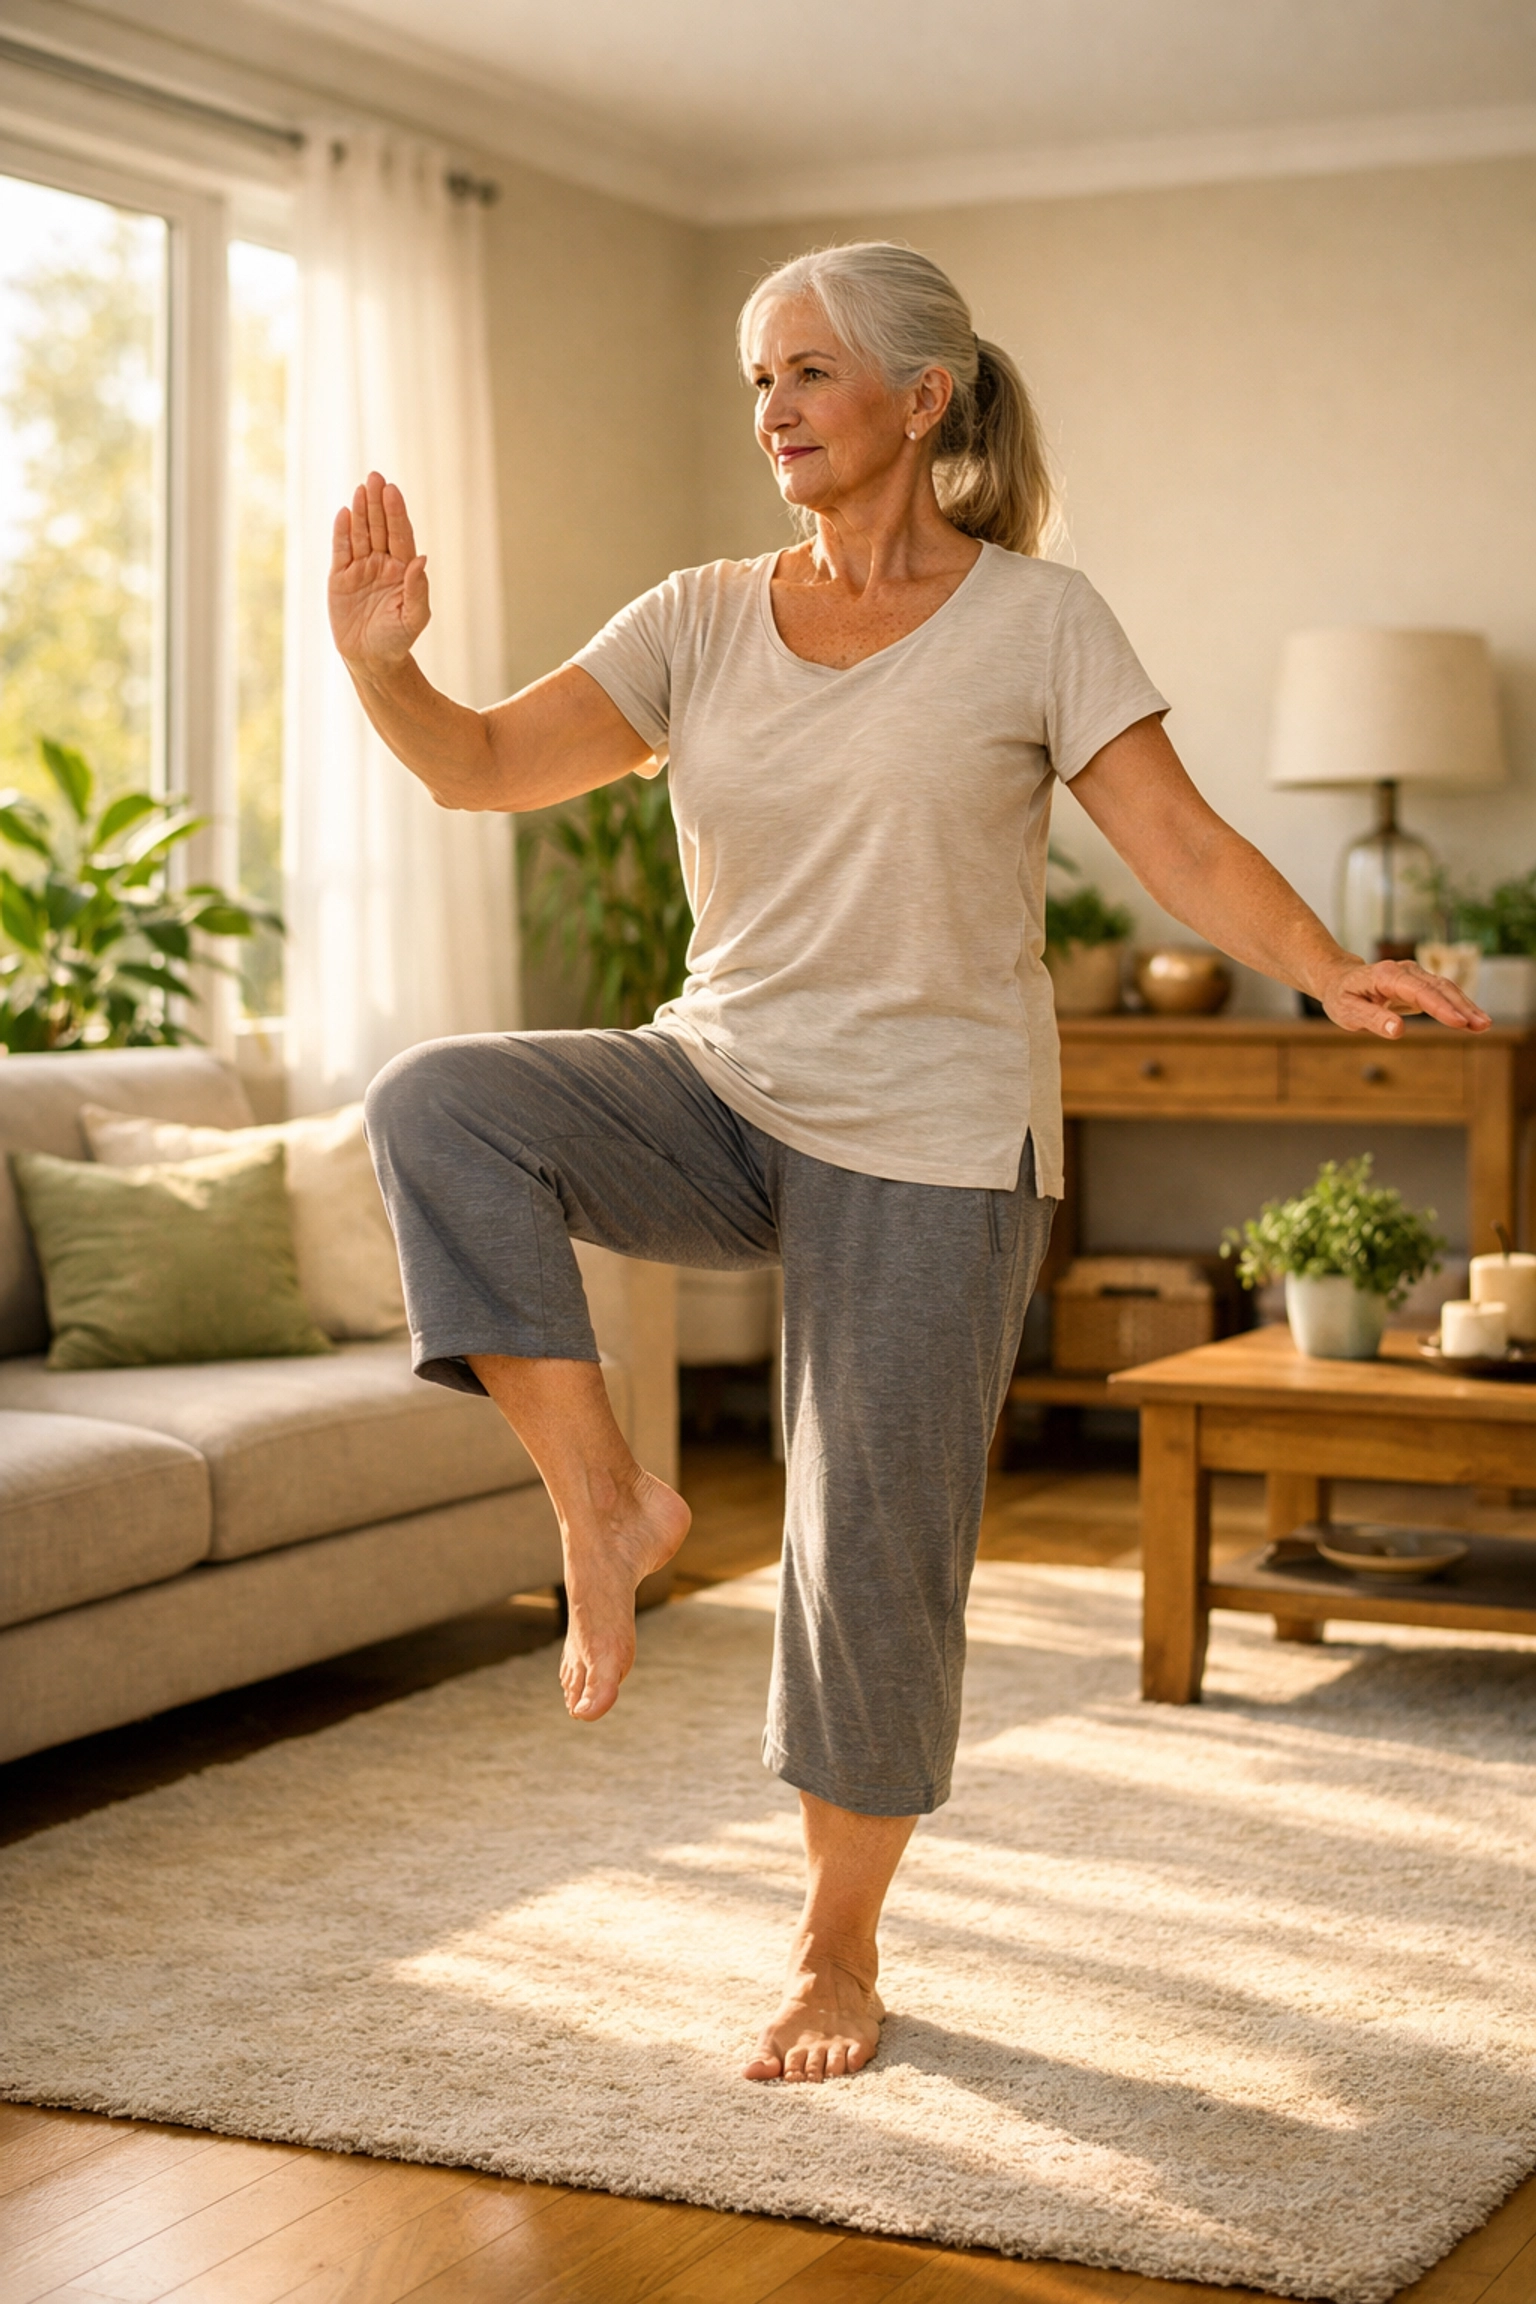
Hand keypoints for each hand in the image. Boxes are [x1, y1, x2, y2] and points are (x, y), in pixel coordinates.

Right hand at [328, 471, 428, 668]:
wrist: (371, 659)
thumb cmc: (397, 639)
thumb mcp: (413, 618)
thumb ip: (418, 589)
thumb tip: (422, 559)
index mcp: (403, 570)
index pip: (400, 535)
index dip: (396, 513)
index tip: (393, 491)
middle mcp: (382, 563)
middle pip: (380, 527)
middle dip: (378, 503)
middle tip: (376, 477)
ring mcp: (360, 568)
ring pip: (360, 534)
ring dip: (360, 511)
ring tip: (361, 489)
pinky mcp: (340, 577)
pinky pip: (341, 550)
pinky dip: (342, 532)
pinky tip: (344, 513)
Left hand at [1317, 955, 1489, 1038]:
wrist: (1339, 979)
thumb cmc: (1341, 997)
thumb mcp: (1348, 1012)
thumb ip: (1373, 1020)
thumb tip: (1398, 1031)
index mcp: (1387, 976)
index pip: (1420, 992)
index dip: (1440, 1007)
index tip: (1459, 1022)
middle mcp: (1405, 970)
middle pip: (1439, 987)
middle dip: (1462, 1007)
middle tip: (1482, 1026)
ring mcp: (1414, 975)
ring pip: (1445, 988)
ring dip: (1466, 1006)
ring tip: (1483, 1025)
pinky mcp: (1419, 983)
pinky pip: (1442, 993)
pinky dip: (1458, 1005)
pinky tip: (1473, 1020)